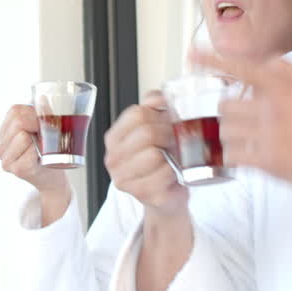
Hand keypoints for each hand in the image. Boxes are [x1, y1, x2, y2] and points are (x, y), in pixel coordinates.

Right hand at [0, 104, 68, 197]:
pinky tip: (39, 158)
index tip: (43, 123)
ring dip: (38, 141)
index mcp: (7, 129)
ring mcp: (5, 157)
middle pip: (18, 122)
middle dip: (37, 125)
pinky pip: (29, 153)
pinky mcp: (14, 169)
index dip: (34, 114)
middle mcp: (2, 143)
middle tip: (46, 135)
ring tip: (42, 148)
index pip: (15, 111)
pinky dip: (38, 153)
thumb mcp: (46, 128)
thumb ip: (43, 112)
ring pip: (22, 136)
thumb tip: (43, 99)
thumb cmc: (48, 152)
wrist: (52, 176)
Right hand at [103, 91, 187, 216]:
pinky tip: (174, 174)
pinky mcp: (140, 193)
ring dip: (172, 154)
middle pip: (147, 133)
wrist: (166, 194)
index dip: (159, 115)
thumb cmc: (160, 160)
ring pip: (155, 155)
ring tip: (175, 157)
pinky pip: (164, 174)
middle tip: (178, 140)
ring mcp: (123, 178)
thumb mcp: (154, 128)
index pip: (136, 114)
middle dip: (169, 134)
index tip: (169, 122)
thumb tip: (162, 96)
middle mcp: (113, 157)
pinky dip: (175, 172)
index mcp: (114, 137)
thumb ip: (154, 106)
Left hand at [190, 50, 291, 190]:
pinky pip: (232, 155)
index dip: (212, 60)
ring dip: (232, 135)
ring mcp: (267, 135)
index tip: (191, 54)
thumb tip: (266, 61)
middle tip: (244, 120)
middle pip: (225, 106)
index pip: (240, 69)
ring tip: (251, 140)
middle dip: (231, 113)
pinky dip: (234, 156)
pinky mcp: (266, 161)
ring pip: (225, 131)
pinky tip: (248, 156)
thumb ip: (288, 70)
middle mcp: (271, 108)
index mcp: (282, 87)